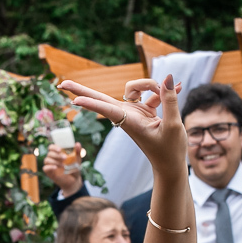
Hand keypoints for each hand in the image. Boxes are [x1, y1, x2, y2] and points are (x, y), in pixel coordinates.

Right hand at [41, 142, 82, 196]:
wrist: (74, 180)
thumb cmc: (74, 168)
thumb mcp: (77, 159)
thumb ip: (77, 152)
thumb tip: (77, 144)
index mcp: (58, 153)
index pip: (52, 147)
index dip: (54, 147)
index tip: (60, 149)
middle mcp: (53, 158)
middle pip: (50, 153)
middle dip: (57, 155)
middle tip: (65, 158)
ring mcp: (50, 165)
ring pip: (47, 160)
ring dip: (55, 161)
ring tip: (63, 166)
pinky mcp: (49, 172)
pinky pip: (45, 168)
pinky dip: (50, 167)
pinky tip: (56, 168)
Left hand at [58, 75, 186, 180]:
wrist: (171, 164)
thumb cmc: (171, 150)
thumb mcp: (174, 125)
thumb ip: (170, 100)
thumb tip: (168, 78)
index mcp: (130, 122)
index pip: (107, 109)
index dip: (92, 103)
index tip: (74, 101)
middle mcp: (127, 116)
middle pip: (100, 98)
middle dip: (81, 90)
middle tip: (61, 84)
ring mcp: (133, 112)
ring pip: (134, 87)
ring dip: (150, 84)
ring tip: (170, 91)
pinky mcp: (142, 111)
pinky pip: (150, 94)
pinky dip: (163, 91)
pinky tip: (180, 87)